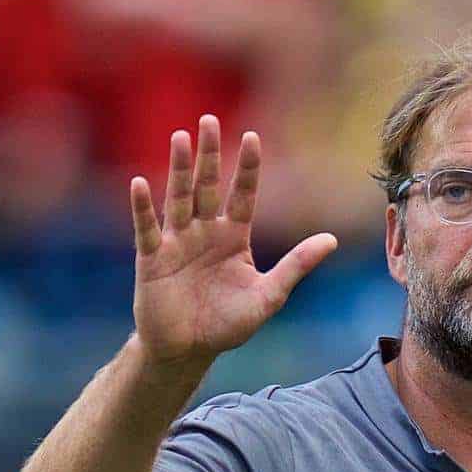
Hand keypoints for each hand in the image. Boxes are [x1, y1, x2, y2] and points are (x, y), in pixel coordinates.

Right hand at [130, 115, 336, 365]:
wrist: (189, 351)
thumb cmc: (227, 324)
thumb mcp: (268, 296)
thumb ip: (296, 266)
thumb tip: (332, 239)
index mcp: (233, 237)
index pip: (243, 195)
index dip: (247, 168)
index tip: (253, 137)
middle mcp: (204, 232)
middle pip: (207, 186)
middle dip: (209, 155)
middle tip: (209, 120)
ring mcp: (176, 243)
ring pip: (178, 199)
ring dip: (179, 169)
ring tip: (180, 137)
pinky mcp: (151, 260)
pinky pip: (146, 230)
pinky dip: (143, 208)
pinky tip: (140, 183)